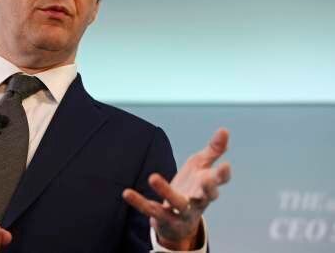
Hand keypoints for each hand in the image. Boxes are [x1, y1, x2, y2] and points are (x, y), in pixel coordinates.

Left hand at [122, 128, 231, 249]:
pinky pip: (150, 210)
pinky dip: (139, 202)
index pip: (219, 182)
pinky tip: (127, 192)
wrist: (179, 223)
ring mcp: (181, 213)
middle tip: (206, 178)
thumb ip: (213, 151)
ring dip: (166, 191)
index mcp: (208, 188)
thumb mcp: (201, 168)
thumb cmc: (193, 188)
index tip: (225, 165)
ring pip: (176, 203)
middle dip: (207, 189)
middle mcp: (198, 202)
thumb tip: (224, 129)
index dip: (223, 175)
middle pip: (205, 197)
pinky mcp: (163, 218)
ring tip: (152, 177)